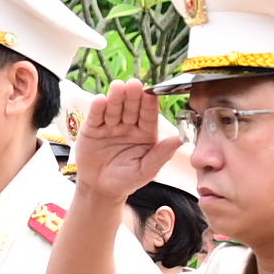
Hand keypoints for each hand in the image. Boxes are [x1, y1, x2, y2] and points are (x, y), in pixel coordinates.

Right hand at [68, 79, 170, 206]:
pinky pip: (96, 117)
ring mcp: (110, 126)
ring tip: (117, 87)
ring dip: (116, 97)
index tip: (151, 93)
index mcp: (146, 133)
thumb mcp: (146, 170)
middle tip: (134, 84)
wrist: (100, 189)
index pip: (149, 115)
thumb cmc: (126, 180)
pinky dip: (97, 108)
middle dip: (132, 96)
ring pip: (114, 109)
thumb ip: (161, 154)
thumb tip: (181, 140)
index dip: (149, 104)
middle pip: (131, 107)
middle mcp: (129, 126)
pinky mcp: (92, 129)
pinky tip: (100, 100)